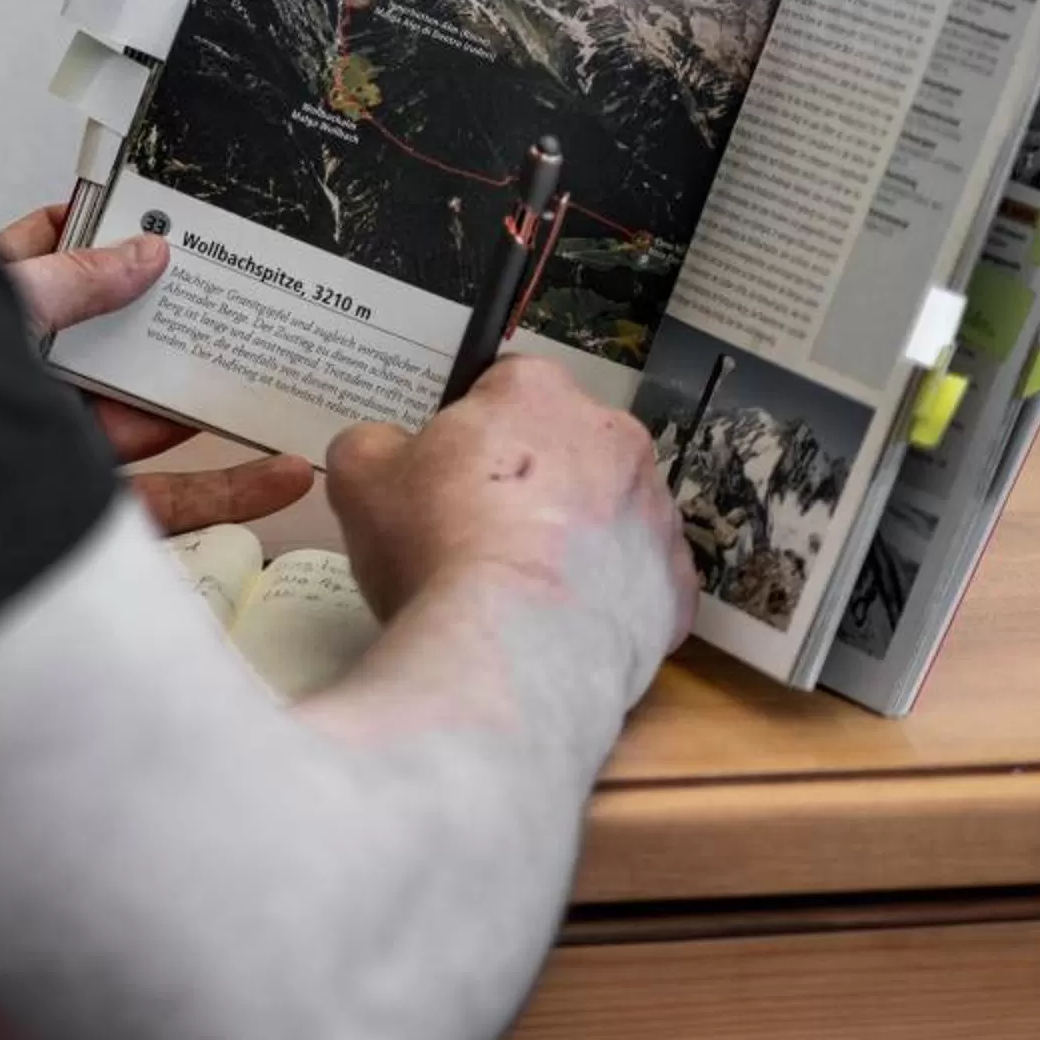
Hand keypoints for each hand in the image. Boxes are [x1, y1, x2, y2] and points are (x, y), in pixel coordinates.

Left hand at [0, 205, 314, 534]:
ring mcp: (51, 452)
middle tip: (234, 290)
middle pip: (108, 344)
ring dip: (209, 400)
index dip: (93, 229)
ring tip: (276, 373)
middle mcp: (15, 386)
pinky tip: (273, 474)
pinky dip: (226, 490)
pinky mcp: (81, 516)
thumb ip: (71, 282)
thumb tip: (142, 254)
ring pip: (146, 421)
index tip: (152, 210)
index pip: (38, 256)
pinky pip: (166, 500)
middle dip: (169, 321)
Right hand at [327, 354, 694, 708]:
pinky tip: (561, 622)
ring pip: (610, 511)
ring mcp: (653, 511)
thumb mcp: (362, 478)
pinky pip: (641, 580)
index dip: (471, 432)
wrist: (509, 651)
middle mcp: (611, 435)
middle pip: (563, 446)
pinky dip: (608, 597)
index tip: (450, 474)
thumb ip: (373, 444)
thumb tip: (384, 451)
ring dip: (574, 537)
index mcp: (536, 392)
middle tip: (480, 532)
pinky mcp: (676, 585)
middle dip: (529, 480)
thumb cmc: (440, 551)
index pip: (504, 388)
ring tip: (520, 586)